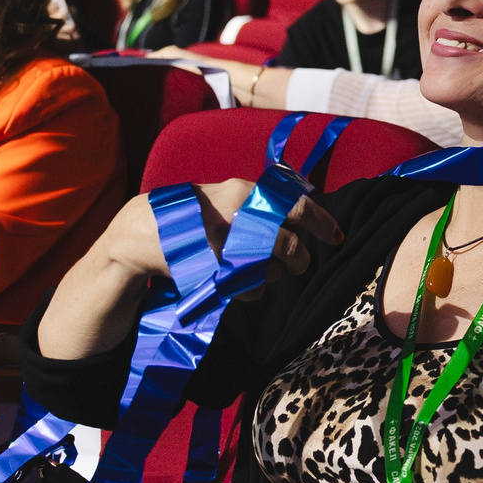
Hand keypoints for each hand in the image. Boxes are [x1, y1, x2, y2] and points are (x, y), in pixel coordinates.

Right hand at [95, 180, 341, 291]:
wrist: (145, 232)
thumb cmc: (195, 215)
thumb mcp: (228, 196)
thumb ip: (261, 203)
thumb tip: (307, 212)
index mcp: (245, 192)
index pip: (296, 205)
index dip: (322, 223)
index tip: (337, 237)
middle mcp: (239, 216)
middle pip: (290, 245)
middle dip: (300, 259)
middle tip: (300, 264)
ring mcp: (226, 245)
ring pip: (272, 270)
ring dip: (273, 274)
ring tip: (258, 270)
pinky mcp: (214, 271)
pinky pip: (250, 288)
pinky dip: (253, 290)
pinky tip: (242, 283)